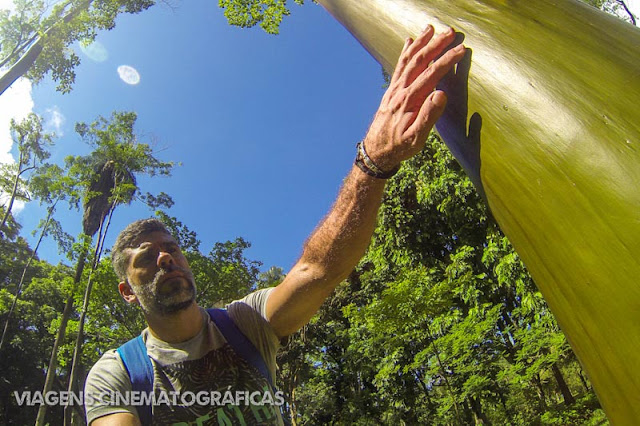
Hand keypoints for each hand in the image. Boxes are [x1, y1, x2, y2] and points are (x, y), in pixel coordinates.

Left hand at [363, 25, 466, 171]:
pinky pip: (398, 66)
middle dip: (435, 44)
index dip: (446, 61)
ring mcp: (394, 89)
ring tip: (430, 28)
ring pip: (407, 60)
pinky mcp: (391, 91)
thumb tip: (441, 94)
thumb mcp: (416, 138)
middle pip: (419, 61)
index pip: (431, 74)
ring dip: (420, 43)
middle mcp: (400, 91)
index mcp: (409, 101)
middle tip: (450, 31)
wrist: (376, 151)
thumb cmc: (399, 146)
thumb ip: (429, 117)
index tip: (460, 49)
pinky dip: (405, 52)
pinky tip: (409, 41)